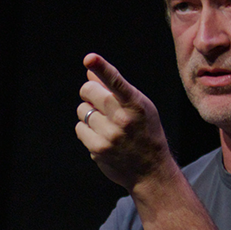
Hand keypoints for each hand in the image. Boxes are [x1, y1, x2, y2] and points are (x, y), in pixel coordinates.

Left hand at [75, 53, 173, 191]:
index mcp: (137, 103)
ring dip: (89, 113)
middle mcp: (123, 118)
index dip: (102, 68)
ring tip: (106, 124)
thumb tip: (90, 71)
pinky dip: (86, 130)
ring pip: (82, 110)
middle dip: (90, 92)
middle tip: (98, 101)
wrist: (151, 170)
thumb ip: (115, 88)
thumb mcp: (140, 106)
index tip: (89, 58)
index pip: (116, 81)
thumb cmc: (145, 132)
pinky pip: (80, 128)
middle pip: (89, 90)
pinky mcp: (98, 149)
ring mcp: (110, 135)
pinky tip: (101, 137)